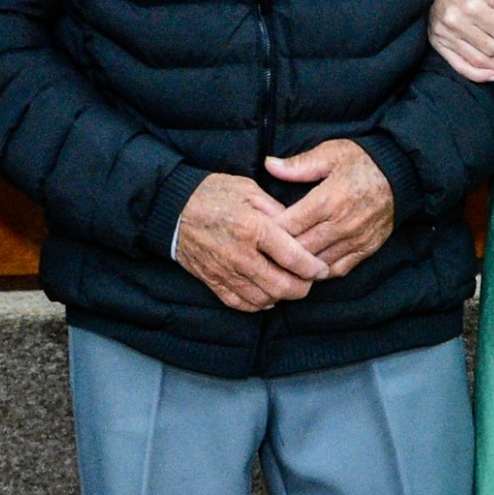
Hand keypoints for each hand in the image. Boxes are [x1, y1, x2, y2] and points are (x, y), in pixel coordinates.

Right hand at [174, 171, 331, 310]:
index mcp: (252, 228)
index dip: (313, 268)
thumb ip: (276, 211)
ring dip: (281, 297)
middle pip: (281, 285)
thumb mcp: (249, 190)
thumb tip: (298, 228)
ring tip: (289, 286)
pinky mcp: (212, 281)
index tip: (322, 269)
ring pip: (263, 299)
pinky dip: (258, 304)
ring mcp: (224, 272)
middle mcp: (240, 255)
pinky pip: (240, 304)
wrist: (171, 208)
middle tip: (309, 281)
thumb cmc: (212, 194)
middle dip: (302, 287)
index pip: (292, 257)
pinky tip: (266, 295)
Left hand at [266, 137, 395, 276]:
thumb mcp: (331, 153)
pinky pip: (338, 269)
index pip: (290, 224)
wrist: (402, 174)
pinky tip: (308, 268)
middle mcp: (342, 223)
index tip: (258, 229)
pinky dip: (321, 272)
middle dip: (280, 252)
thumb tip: (269, 165)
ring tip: (281, 263)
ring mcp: (355, 239)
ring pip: (318, 263)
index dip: (270, 230)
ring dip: (299, 265)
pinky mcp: (366, 249)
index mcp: (329, 199)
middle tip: (263, 251)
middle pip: (301, 248)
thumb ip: (299, 165)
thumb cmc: (363, 161)